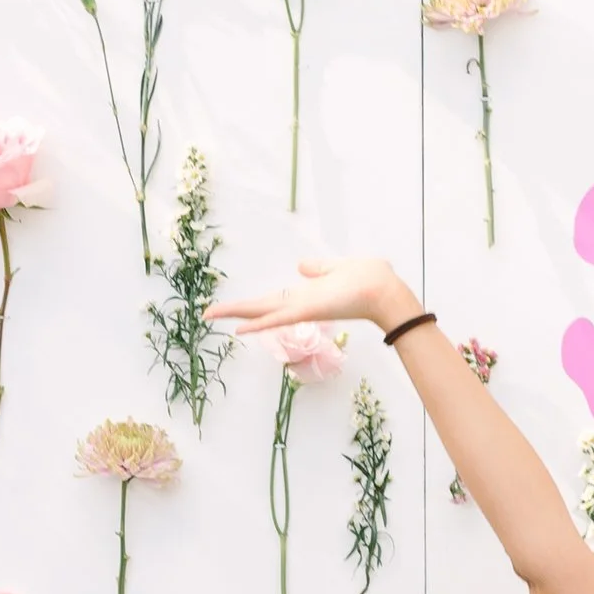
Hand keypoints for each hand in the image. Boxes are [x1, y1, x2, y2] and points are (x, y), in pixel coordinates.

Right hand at [210, 254, 416, 341]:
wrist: (386, 291)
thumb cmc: (368, 279)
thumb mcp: (338, 267)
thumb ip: (318, 268)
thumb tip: (300, 266)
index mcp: (307, 294)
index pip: (274, 300)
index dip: (253, 304)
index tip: (234, 309)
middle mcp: (301, 303)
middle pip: (262, 307)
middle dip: (235, 310)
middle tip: (207, 314)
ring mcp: (303, 308)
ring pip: (264, 312)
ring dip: (237, 314)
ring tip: (210, 316)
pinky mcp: (309, 310)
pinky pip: (280, 318)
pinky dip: (260, 323)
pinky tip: (240, 328)